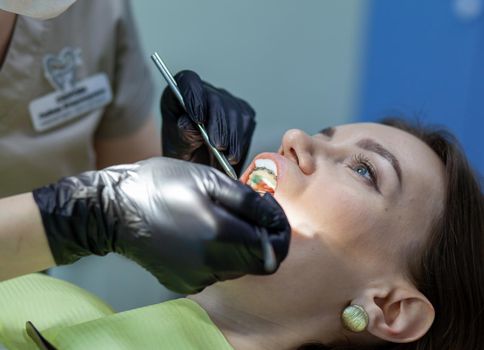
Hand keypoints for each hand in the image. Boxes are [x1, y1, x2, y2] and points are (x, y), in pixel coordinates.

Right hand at [33, 158, 289, 293]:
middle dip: (259, 236)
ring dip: (239, 245)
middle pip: (258, 260)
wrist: (115, 209)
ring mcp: (197, 278)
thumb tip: (275, 220)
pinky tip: (199, 234)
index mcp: (221, 236)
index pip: (273, 249)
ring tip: (216, 218)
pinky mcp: (184, 283)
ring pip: (238, 266)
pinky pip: (216, 271)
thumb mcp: (208, 179)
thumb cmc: (161, 184)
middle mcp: (212, 265)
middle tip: (243, 211)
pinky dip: (219, 254)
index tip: (269, 213)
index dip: (279, 232)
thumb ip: (248, 202)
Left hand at [161, 70, 255, 174]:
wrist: (200, 167)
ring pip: (234, 111)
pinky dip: (240, 140)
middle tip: (218, 146)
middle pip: (215, 99)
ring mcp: (225, 101)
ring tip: (226, 157)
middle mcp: (204, 93)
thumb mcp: (178, 149)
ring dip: (232, 136)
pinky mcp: (242, 112)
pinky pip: (246, 122)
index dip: (194, 97)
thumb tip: (191, 123)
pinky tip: (233, 155)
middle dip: (218, 124)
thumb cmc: (184, 155)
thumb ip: (183, 134)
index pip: (188, 82)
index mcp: (179, 95)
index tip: (198, 119)